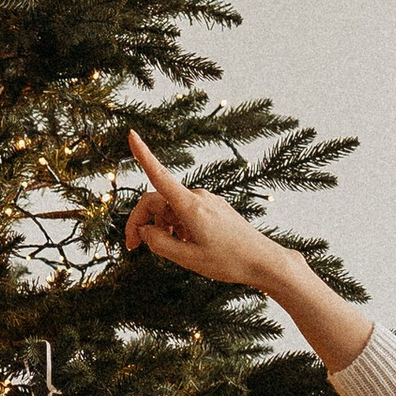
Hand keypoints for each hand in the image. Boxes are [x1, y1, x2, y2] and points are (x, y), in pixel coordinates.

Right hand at [123, 132, 283, 291]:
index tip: (131, 134)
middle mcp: (198, 197)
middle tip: (133, 247)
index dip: (143, 154)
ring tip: (172, 250)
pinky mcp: (215, 208)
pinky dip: (178, 225)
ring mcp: (208, 201)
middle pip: (158, 200)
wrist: (264, 261)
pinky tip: (187, 244)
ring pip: (172, 208)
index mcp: (190, 206)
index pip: (159, 175)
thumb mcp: (188, 258)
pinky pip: (187, 211)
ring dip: (163, 226)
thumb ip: (159, 243)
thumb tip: (144, 230)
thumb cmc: (229, 261)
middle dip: (143, 222)